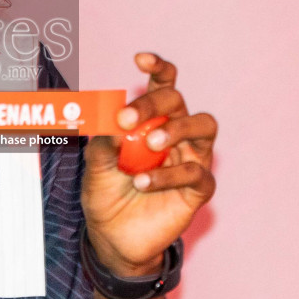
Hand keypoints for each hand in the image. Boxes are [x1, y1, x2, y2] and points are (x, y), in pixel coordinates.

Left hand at [82, 52, 216, 276]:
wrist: (112, 239)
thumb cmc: (105, 194)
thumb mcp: (95, 166)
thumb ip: (103, 142)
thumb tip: (115, 123)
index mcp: (154, 120)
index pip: (165, 85)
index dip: (159, 69)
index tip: (141, 60)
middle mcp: (177, 134)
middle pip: (179, 102)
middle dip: (154, 104)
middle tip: (127, 120)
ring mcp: (191, 160)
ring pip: (203, 128)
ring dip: (175, 129)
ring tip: (149, 144)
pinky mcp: (198, 190)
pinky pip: (196, 173)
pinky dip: (169, 175)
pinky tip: (142, 183)